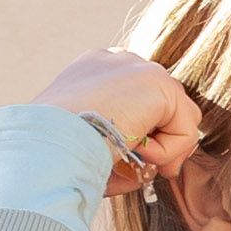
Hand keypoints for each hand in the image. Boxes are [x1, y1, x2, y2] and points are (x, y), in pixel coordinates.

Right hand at [38, 48, 205, 186]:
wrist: (44, 146)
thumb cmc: (57, 157)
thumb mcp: (86, 145)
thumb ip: (119, 142)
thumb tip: (151, 163)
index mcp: (93, 71)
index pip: (139, 97)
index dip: (145, 132)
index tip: (132, 158)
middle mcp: (116, 61)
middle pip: (165, 104)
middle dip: (164, 140)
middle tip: (147, 168)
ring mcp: (137, 67)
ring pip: (180, 118)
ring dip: (164, 151)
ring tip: (132, 160)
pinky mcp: (157, 82)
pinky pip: (185, 129)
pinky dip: (166, 153)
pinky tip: (135, 151)